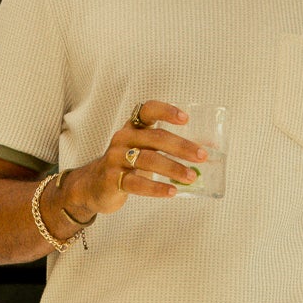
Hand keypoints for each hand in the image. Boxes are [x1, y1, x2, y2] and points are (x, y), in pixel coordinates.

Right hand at [66, 101, 208, 216]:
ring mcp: (116, 158)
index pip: (147, 110)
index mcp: (132, 127)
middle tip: (202, 156)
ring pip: (148, 160)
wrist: (93, 186)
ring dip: (173, 168)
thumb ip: (170, 148)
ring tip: (191, 177)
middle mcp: (123, 138)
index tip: (186, 119)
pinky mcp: (113, 179)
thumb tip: (209, 149)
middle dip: (181, 146)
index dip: (166, 111)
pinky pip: (137, 183)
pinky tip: (172, 191)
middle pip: (155, 138)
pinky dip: (156, 188)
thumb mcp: (144, 151)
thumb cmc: (127, 166)